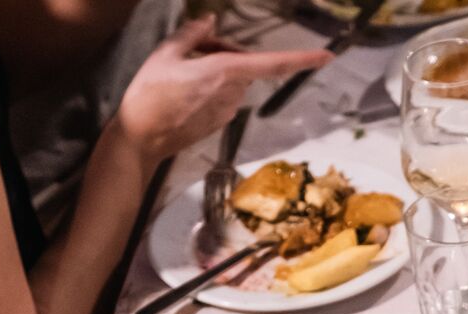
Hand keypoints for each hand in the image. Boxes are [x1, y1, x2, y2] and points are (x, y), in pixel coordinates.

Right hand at [112, 16, 333, 164]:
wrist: (141, 138)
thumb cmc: (149, 94)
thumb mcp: (165, 54)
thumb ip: (192, 35)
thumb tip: (209, 20)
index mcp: (224, 71)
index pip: (271, 63)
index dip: (301, 60)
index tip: (326, 57)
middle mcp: (233, 93)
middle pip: (243, 64)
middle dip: (225, 51)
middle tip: (194, 47)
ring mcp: (228, 110)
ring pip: (234, 80)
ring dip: (219, 70)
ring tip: (184, 72)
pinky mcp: (221, 123)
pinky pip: (225, 96)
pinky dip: (213, 88)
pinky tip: (185, 92)